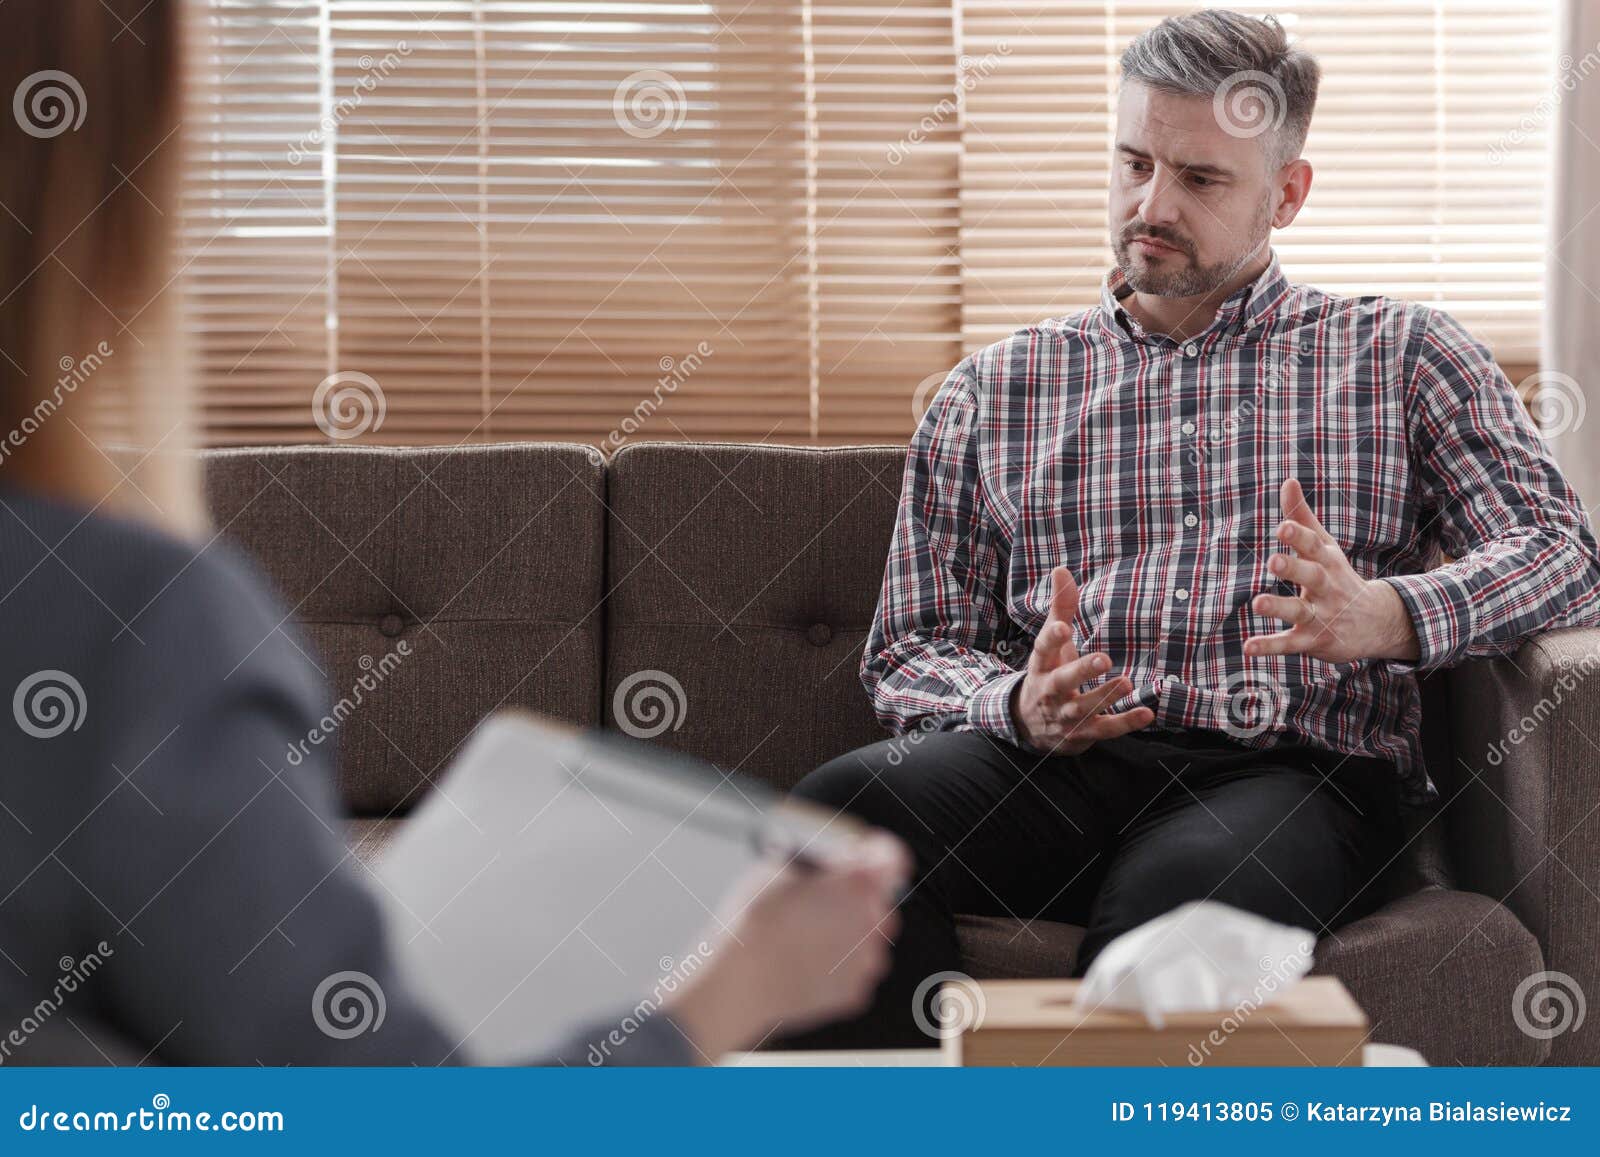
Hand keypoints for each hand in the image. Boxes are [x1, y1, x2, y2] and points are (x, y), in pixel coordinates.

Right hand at [664, 832, 909, 1058]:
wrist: (740, 983)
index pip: (892, 857)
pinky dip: (837, 966)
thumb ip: (822, 860)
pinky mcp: (857, 993)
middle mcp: (874, 922)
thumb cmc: (755, 923)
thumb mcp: (781, 866)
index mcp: (858, 883)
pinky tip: (804, 962)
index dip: (876, 853)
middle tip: (820, 902)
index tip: (864, 857)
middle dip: (856, 898)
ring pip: (868, 939)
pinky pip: (854, 971)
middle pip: (879, 900)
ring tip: (804, 937)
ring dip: (847, 934)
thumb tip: (835, 860)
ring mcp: (868, 961)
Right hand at [1011, 565, 1154, 753]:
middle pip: (1062, 681)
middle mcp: (1050, 691)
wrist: (1029, 726)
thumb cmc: (1047, 673)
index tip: (1063, 626)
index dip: (1052, 638)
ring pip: (1083, 708)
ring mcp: (1066, 715)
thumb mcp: (1051, 644)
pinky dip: (1125, 723)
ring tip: (1126, 683)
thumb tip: (1061, 569)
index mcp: (1041, 665)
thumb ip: (1060, 608)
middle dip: (1082, 671)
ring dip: (1104, 696)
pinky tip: (1146, 713)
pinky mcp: (1083, 734)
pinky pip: (1104, 730)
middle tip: (1104, 659)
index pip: (1043, 649)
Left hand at [1245, 478, 1420, 663]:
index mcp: (1326, 562)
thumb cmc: (1338, 577)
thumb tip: (1287, 480)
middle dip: (1293, 568)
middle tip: (1273, 560)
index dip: (1298, 536)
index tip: (1283, 526)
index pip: (1313, 546)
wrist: (1377, 623)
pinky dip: (1269, 646)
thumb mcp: (1324, 546)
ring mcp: (1321, 615)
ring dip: (1279, 607)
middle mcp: (1326, 588)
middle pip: (1310, 576)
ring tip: (1257, 603)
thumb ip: (1302, 516)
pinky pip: (1289, 644)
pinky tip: (1248, 647)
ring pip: (1299, 611)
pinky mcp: (1313, 640)